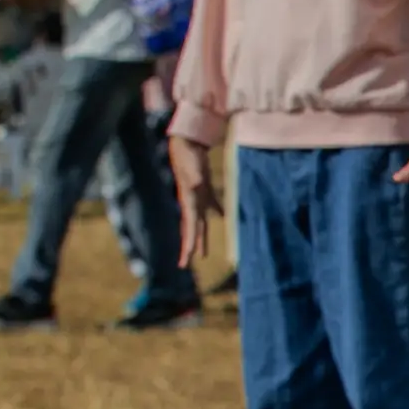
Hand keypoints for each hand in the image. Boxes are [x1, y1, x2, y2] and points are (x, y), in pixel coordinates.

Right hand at [170, 135, 221, 267]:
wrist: (186, 144)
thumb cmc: (188, 157)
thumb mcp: (192, 169)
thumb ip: (195, 180)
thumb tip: (197, 185)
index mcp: (189, 202)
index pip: (189, 228)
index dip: (189, 244)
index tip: (188, 259)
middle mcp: (192, 202)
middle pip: (191, 229)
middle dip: (190, 246)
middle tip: (185, 264)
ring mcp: (197, 196)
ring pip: (200, 221)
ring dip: (201, 236)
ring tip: (202, 252)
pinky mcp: (204, 188)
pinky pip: (212, 204)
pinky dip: (218, 211)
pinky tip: (223, 218)